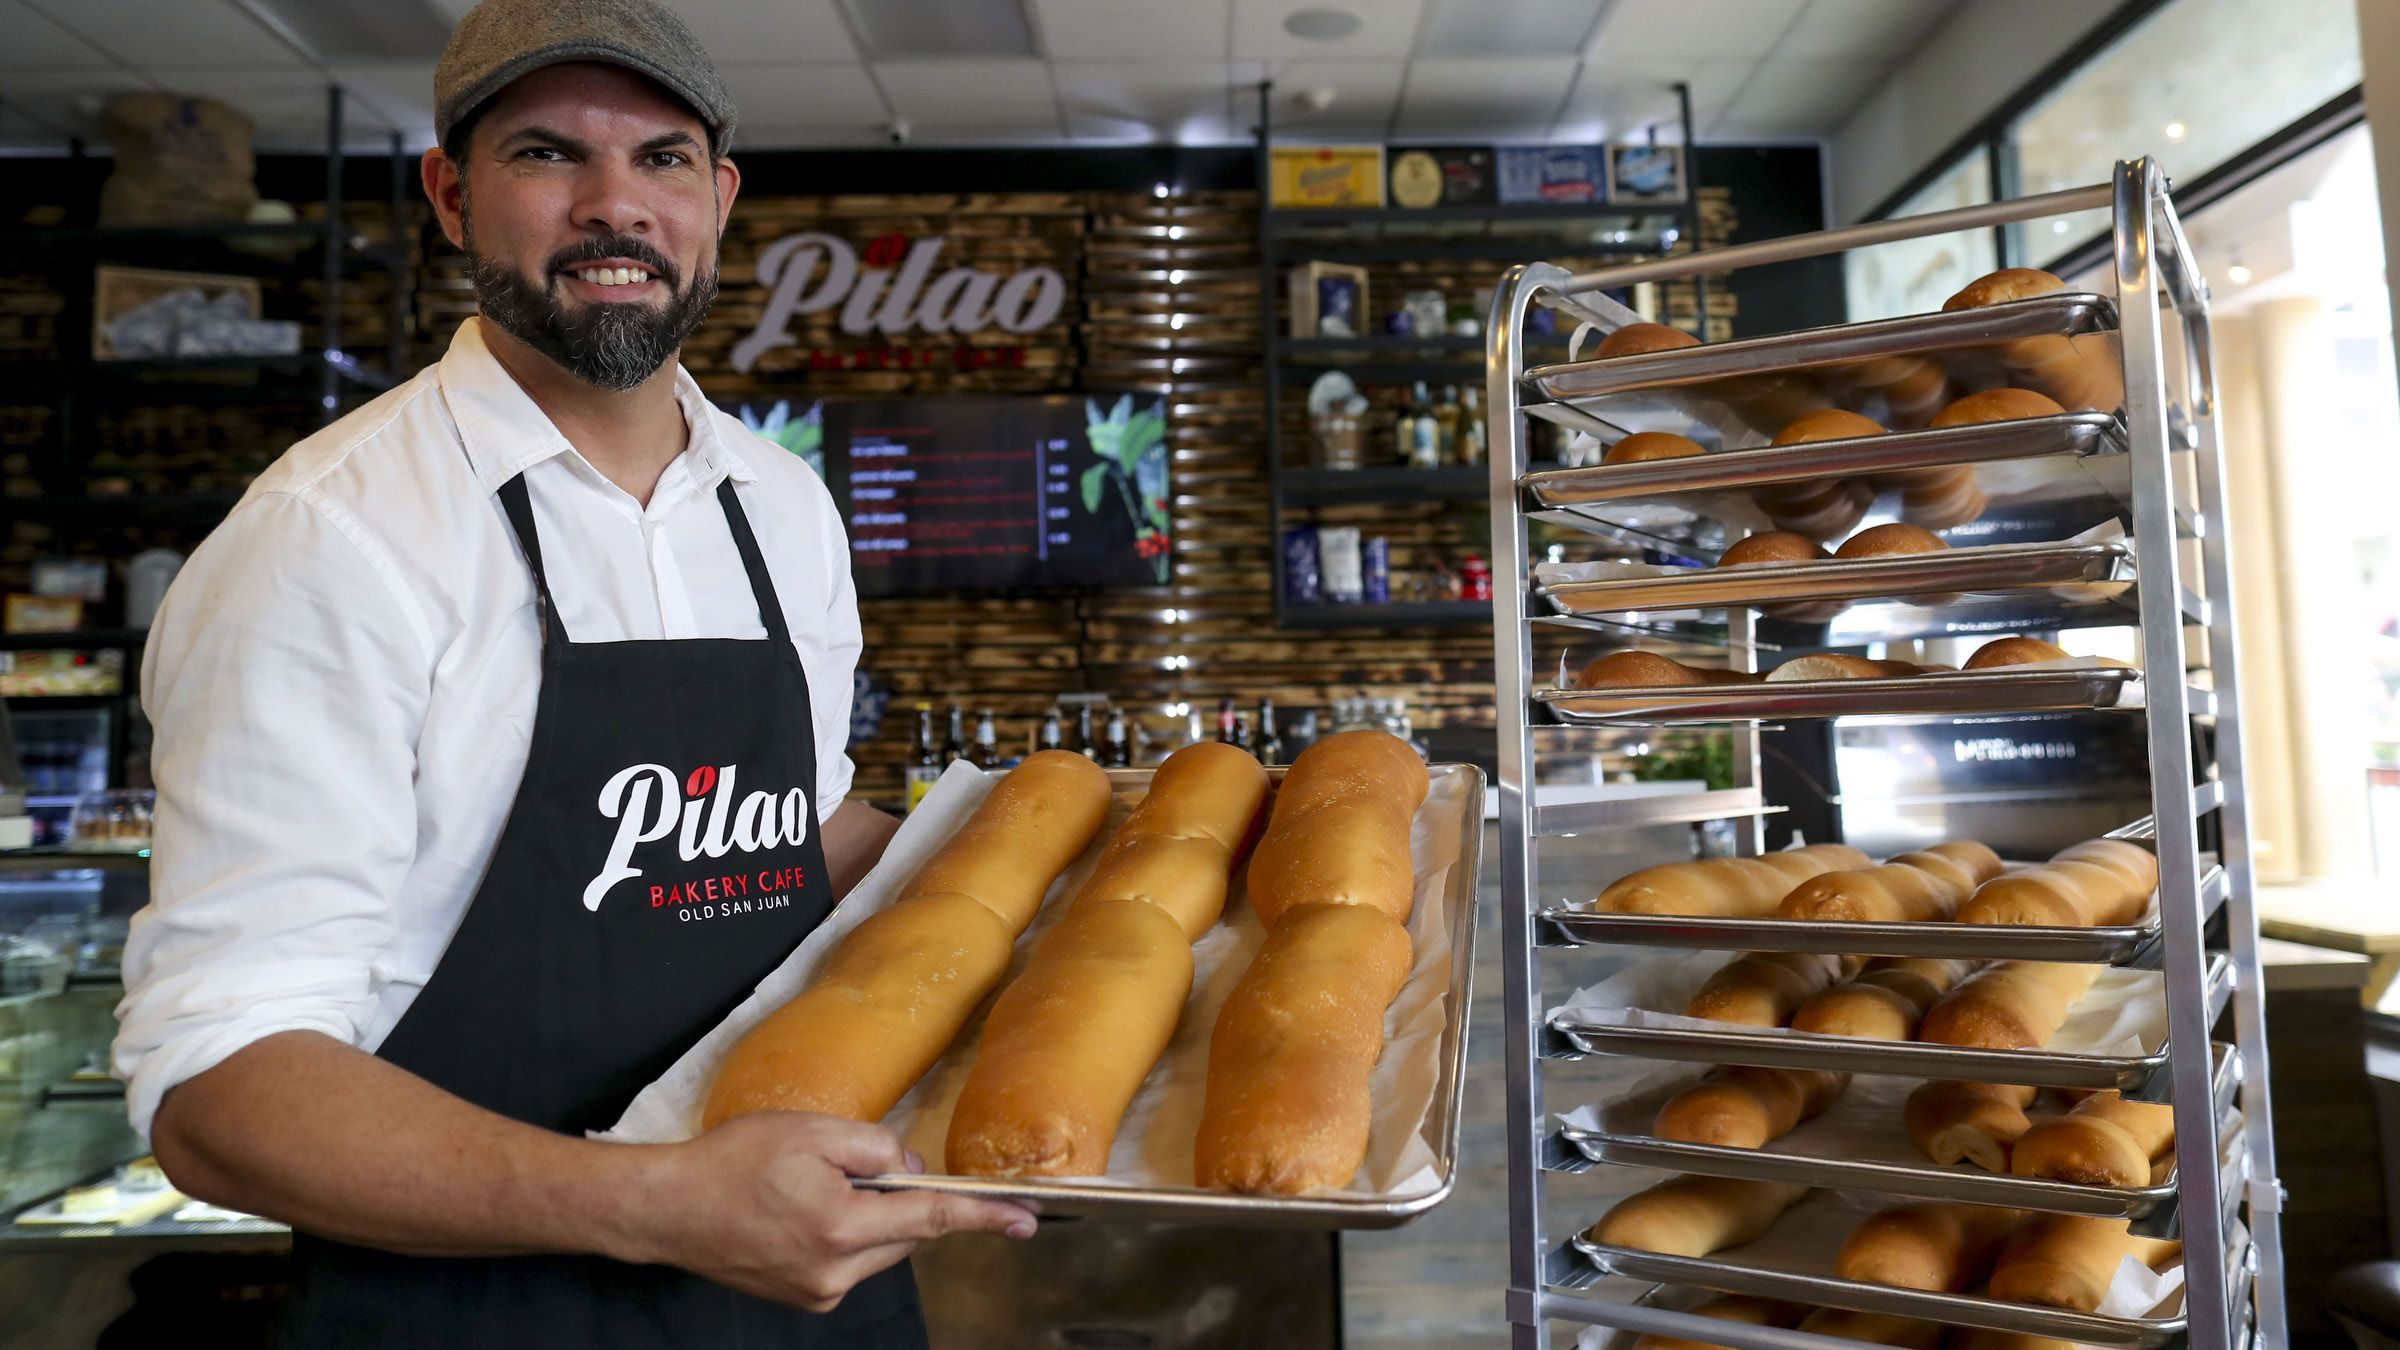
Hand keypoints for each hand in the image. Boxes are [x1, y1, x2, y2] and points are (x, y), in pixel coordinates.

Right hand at [633, 1111, 1034, 1312]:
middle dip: (895, 1198)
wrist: (670, 1209)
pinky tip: (800, 1210)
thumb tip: (910, 1171)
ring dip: (867, 1216)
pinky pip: (849, 1260)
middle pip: (903, 1232)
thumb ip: (874, 1147)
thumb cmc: (733, 1162)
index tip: (1024, 1220)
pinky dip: (843, 1232)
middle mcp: (836, 1271)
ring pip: (877, 1247)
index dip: (981, 1217)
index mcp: (842, 1226)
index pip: (930, 1220)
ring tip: (810, 1187)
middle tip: (846, 1166)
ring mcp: (819, 1291)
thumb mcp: (812, 1131)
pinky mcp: (804, 1297)